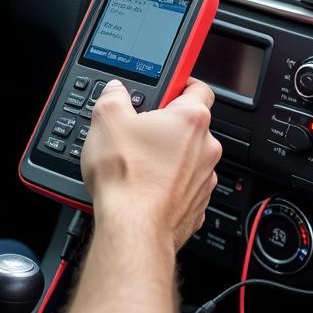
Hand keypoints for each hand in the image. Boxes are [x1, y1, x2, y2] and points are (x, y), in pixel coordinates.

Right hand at [82, 78, 220, 249]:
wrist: (133, 228)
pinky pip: (184, 187)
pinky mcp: (197, 206)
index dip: (181, 83)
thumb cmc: (126, 177)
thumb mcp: (107, 119)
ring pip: (188, 159)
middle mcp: (206, 148)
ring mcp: (205, 180)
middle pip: (190, 126)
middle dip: (166, 126)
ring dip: (168, 158)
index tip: (168, 86)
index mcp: (191, 119)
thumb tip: (115, 91)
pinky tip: (144, 188)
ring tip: (137, 163)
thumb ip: (113, 96)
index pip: (198, 87)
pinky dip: (167, 186)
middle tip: (138, 131)